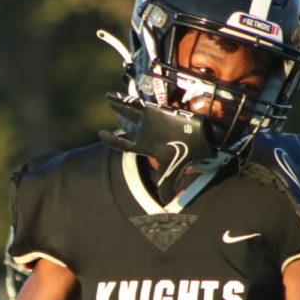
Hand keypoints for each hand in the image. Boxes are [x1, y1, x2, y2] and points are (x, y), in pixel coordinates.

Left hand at [99, 93, 215, 186]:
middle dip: (121, 121)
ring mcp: (148, 121)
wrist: (198, 141)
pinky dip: (123, 99)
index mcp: (145, 147)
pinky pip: (135, 103)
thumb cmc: (184, 157)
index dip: (112, 140)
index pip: (124, 145)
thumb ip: (166, 188)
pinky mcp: (154, 110)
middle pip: (128, 126)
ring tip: (107, 97)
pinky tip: (111, 94)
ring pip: (128, 112)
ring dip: (117, 105)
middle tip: (115, 115)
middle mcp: (145, 133)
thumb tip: (166, 205)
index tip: (101, 134)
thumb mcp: (170, 176)